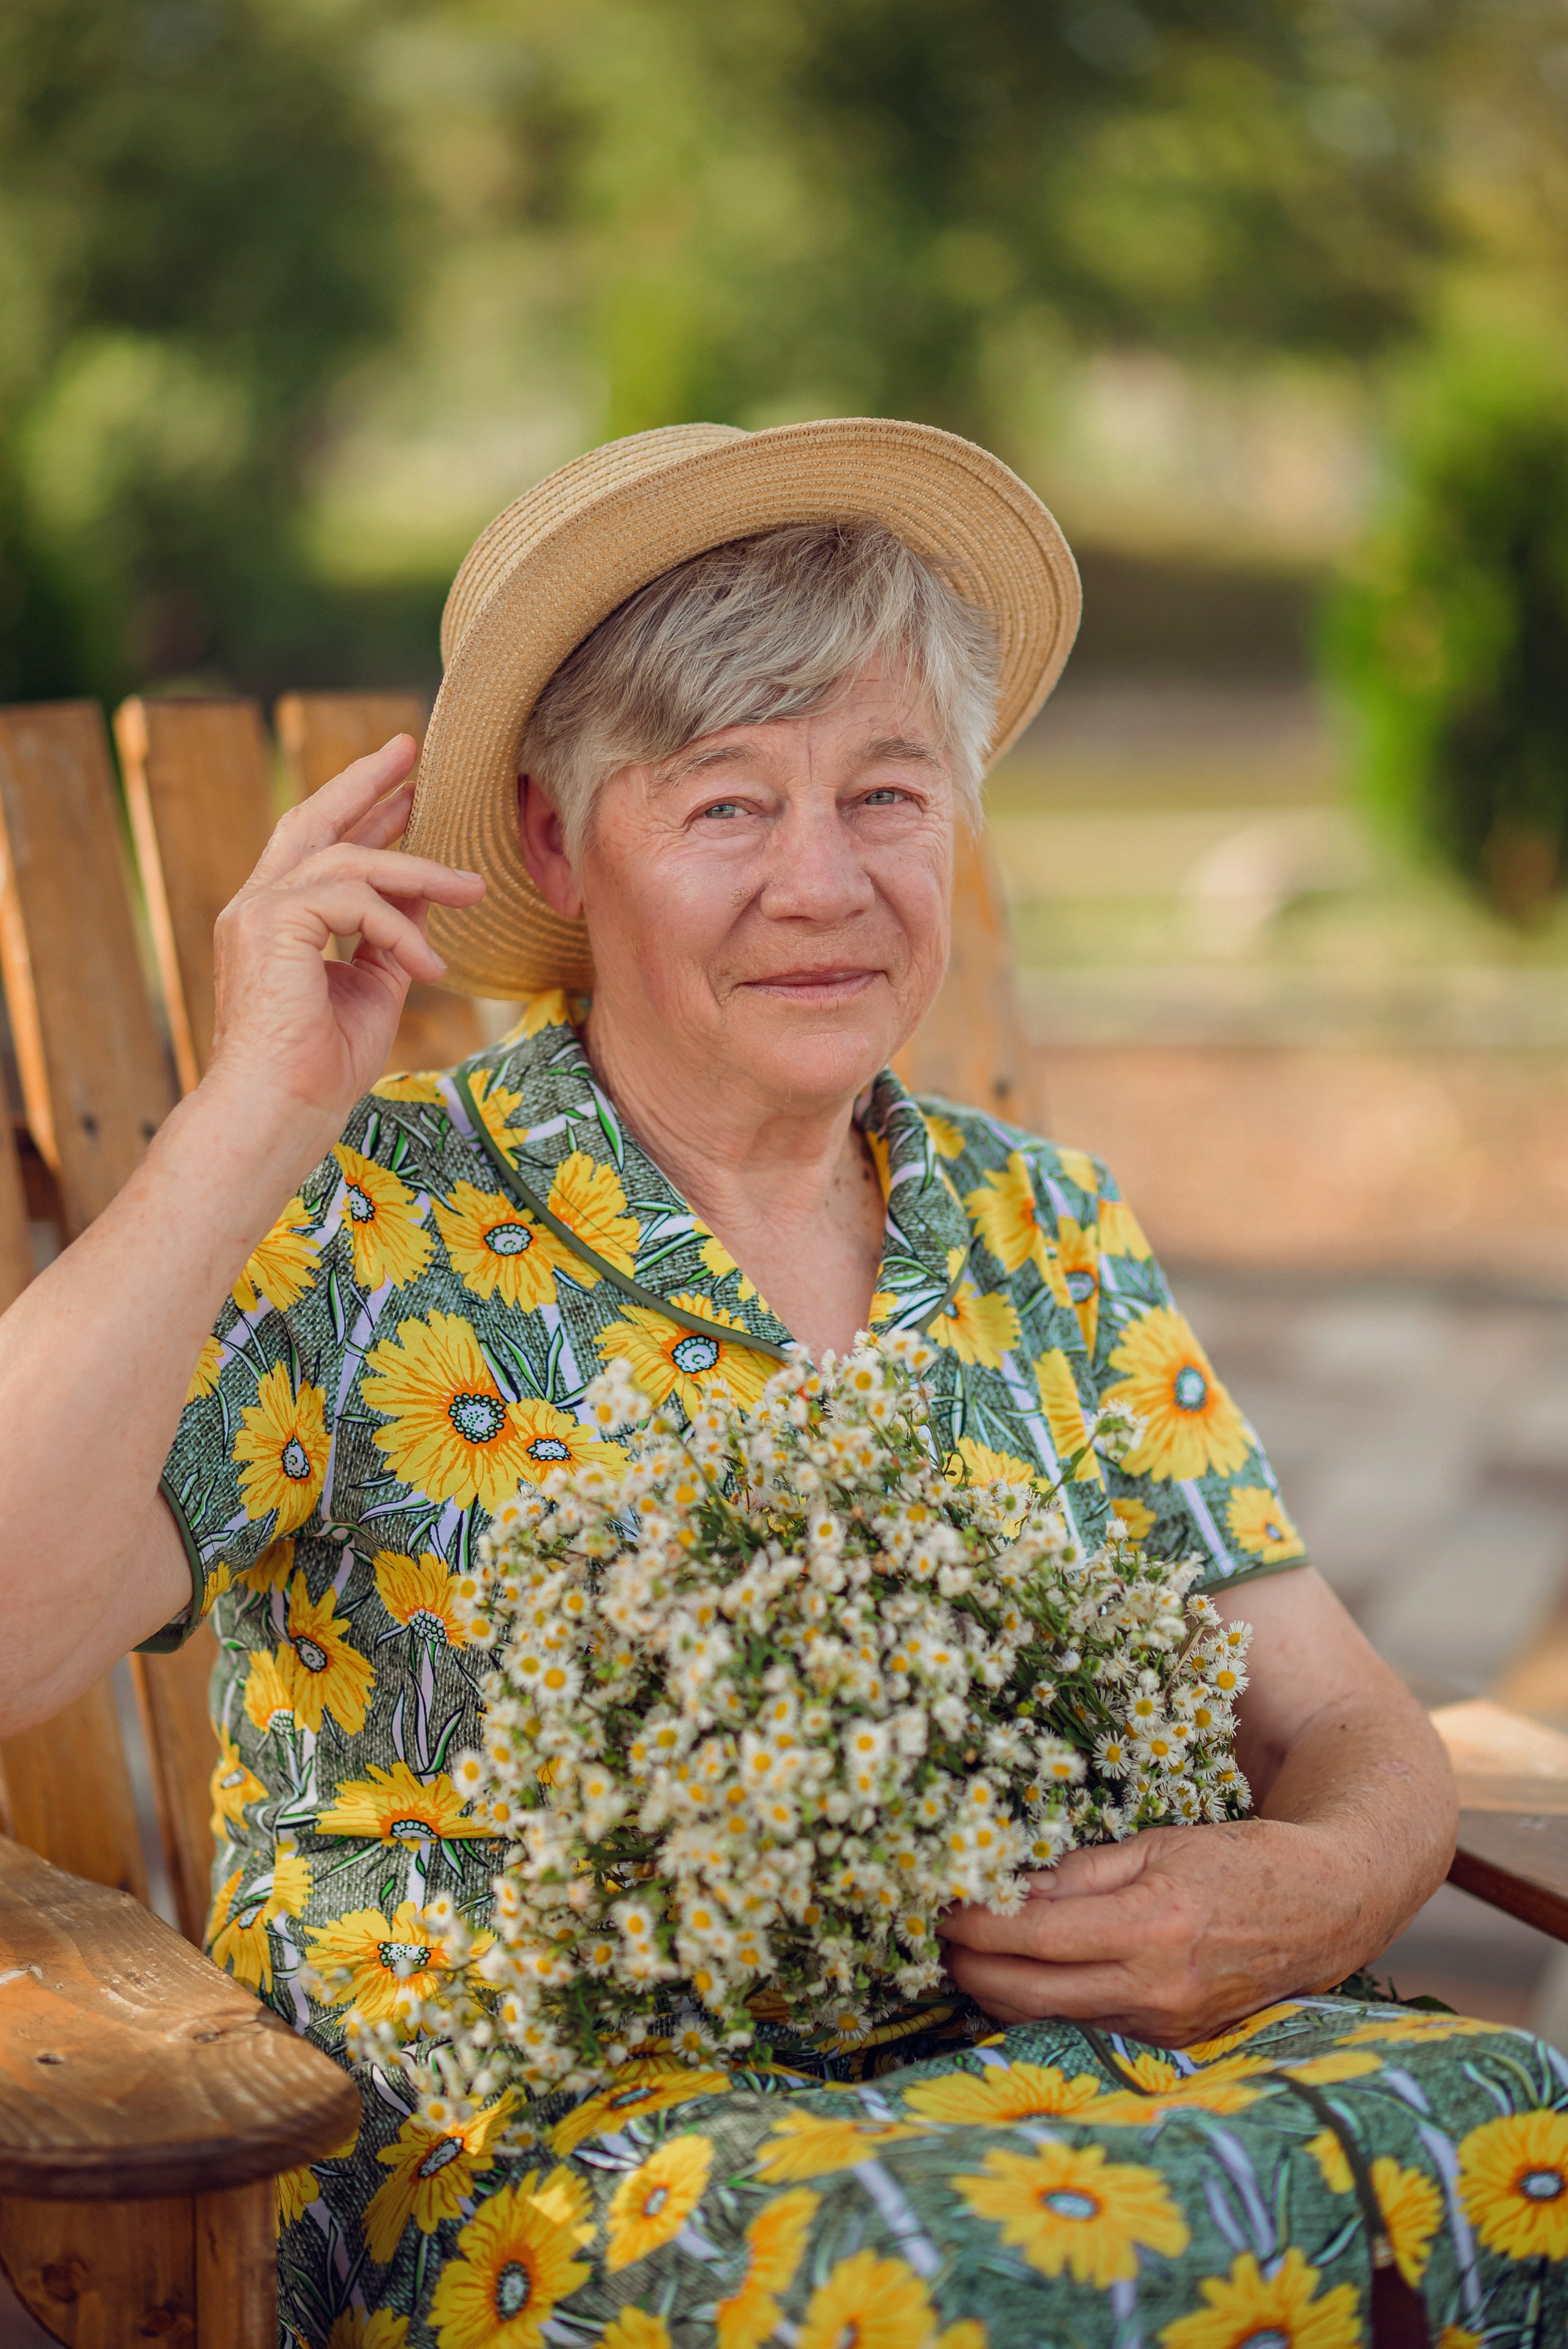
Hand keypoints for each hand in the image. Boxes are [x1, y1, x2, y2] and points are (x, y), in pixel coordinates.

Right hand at [207, 736, 484, 1138]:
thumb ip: (395, 935)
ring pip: (349, 861)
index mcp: (276, 921)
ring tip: (473, 889)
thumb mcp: (376, 986)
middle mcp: (257, 906)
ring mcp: (256, 912)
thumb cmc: (321, 1068)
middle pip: (313, 821)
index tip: (404, 790)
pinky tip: (428, 965)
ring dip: (420, 872)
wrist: (278, 1112)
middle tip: (409, 750)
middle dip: (364, 783)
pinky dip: (398, 926)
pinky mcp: (268, 925)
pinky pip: (351, 900)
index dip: (362, 813)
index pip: (319, 848)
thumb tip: (429, 893)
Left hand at [937, 1817, 1363, 2046]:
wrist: (1326, 1910)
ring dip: (999, 1992)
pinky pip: (1088, 2028)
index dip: (977, 1922)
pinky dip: (1047, 2006)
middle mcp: (1156, 1989)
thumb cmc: (1243, 1862)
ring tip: (968, 1955)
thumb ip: (1080, 1874)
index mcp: (1153, 1927)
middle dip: (969, 1967)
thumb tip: (1008, 1889)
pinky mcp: (1171, 2044)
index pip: (1034, 1935)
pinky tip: (1024, 1979)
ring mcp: (1164, 2026)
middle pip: (1027, 1994)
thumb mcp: (1159, 1845)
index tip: (943, 1904)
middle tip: (939, 1936)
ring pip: (1050, 2021)